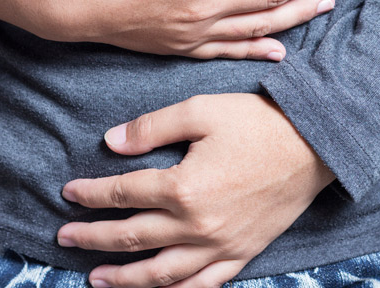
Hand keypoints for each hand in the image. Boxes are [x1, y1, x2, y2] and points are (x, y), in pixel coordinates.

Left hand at [57, 93, 335, 287]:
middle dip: (94, 238)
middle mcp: (198, 226)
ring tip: (95, 278)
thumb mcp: (200, 110)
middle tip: (64, 237)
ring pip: (161, 274)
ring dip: (124, 277)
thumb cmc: (256, 121)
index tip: (68, 194)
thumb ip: (151, 127)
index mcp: (183, 187)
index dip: (91, 195)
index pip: (123, 195)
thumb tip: (110, 142)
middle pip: (133, 238)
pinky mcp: (242, 255)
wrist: (314, 143)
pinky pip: (203, 286)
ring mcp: (221, 247)